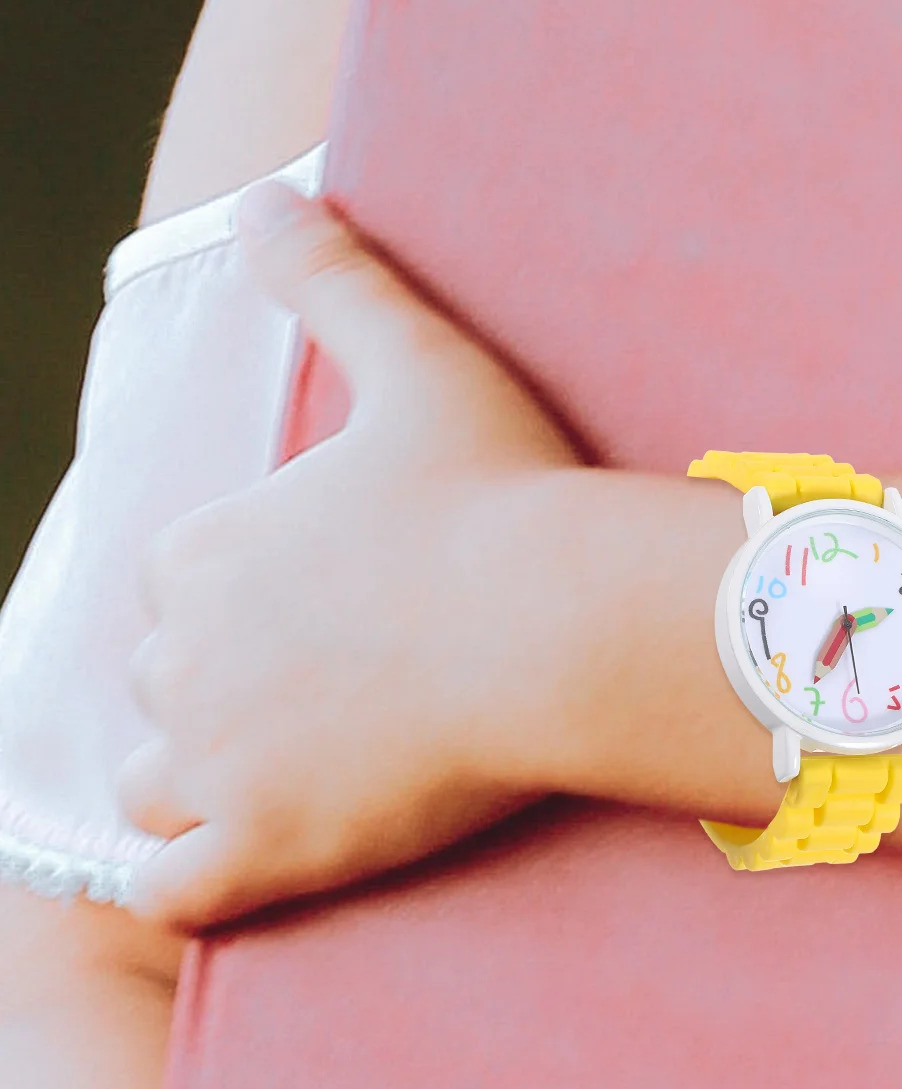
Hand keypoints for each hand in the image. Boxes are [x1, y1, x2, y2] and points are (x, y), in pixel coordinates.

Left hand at [118, 184, 582, 928]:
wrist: (559, 626)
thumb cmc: (499, 497)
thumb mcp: (417, 364)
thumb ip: (330, 279)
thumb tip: (265, 196)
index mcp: (206, 549)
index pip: (176, 588)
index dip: (238, 605)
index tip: (320, 616)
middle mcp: (183, 656)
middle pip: (164, 687)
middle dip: (221, 695)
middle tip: (326, 701)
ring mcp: (219, 761)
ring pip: (154, 787)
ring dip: (202, 787)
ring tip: (290, 783)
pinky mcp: (267, 848)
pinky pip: (173, 892)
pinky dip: (191, 884)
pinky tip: (244, 868)